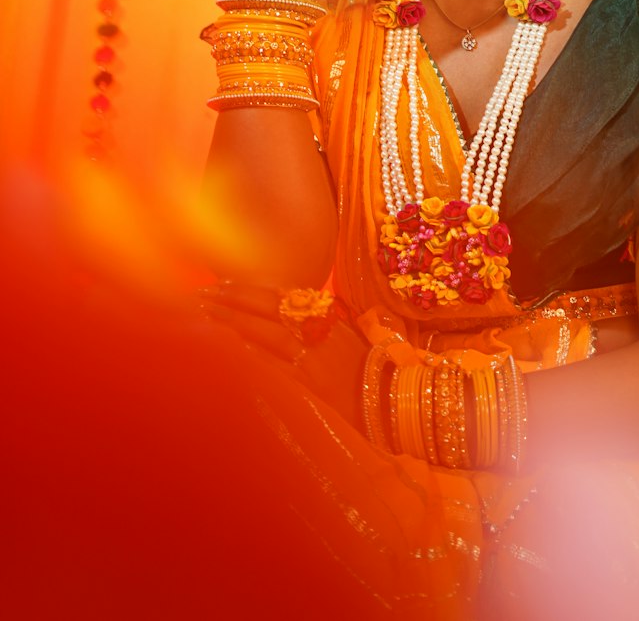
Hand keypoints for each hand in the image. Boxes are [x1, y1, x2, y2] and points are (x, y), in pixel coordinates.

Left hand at [199, 282, 367, 416]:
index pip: (278, 294)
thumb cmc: (372, 366)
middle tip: (199, 296)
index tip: (219, 286)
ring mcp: (313, 352)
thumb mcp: (347, 333)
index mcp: (326, 311)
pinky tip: (224, 351)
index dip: (246, 289)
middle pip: (266, 306)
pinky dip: (247, 356)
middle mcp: (318, 326)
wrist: (395, 397)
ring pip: (263, 332)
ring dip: (229, 324)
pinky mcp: (309, 381)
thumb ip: (318, 321)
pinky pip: (271, 365)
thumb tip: (285, 313)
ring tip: (201, 319)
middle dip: (230, 300)